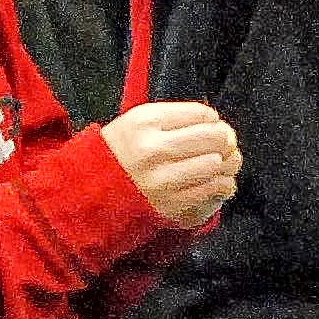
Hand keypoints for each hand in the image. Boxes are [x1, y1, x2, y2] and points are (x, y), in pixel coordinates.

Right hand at [99, 99, 238, 225]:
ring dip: (226, 162)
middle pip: (212, 137)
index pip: (201, 114)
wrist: (92, 192)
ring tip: (220, 163)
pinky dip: (223, 183)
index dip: (212, 120)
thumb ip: (176, 118)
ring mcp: (162, 180)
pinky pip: (213, 189)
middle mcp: (153, 150)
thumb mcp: (136, 122)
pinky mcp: (171, 204)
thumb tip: (217, 124)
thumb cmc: (121, 154)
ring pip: (216, 163)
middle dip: (224, 139)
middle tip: (222, 143)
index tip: (210, 125)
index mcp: (144, 122)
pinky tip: (217, 181)